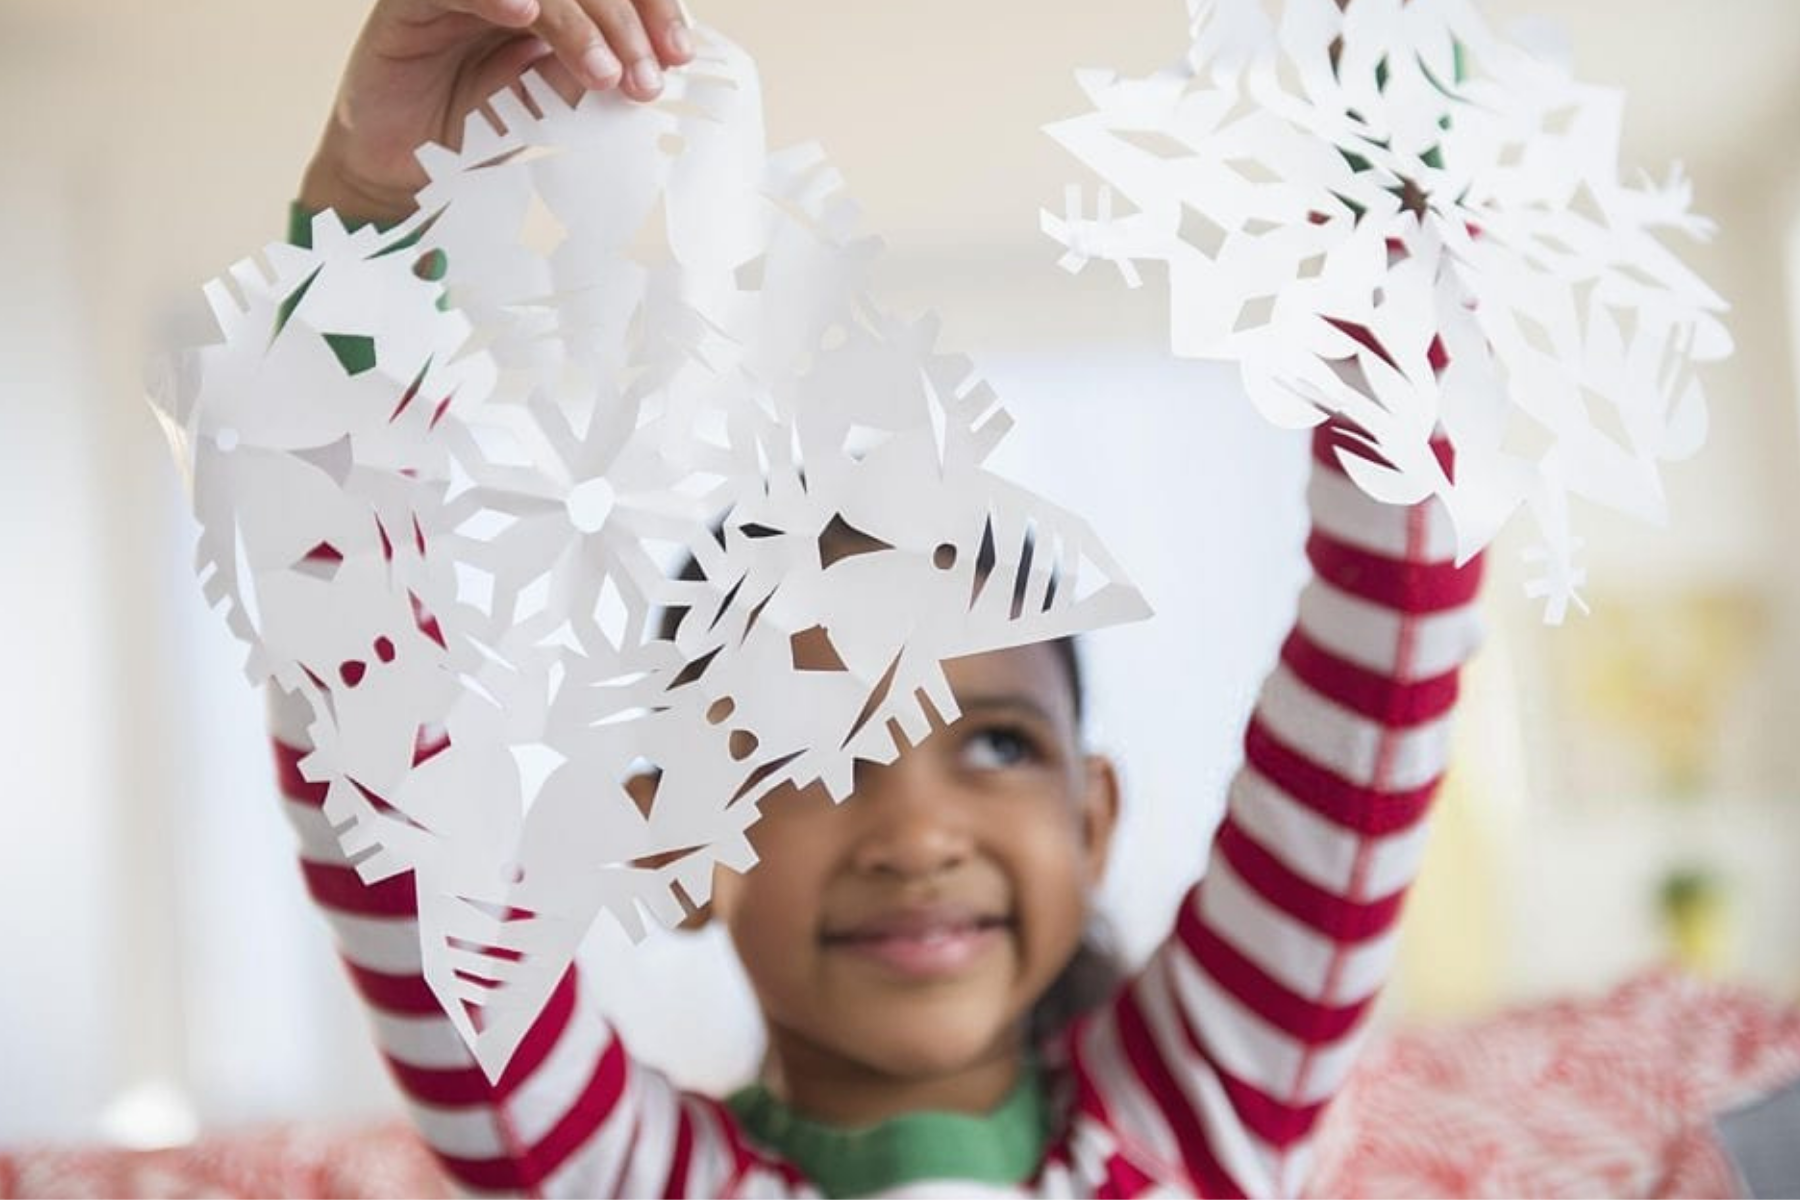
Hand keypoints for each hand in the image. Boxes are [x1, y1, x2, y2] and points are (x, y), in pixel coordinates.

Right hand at [300, 0, 693, 224]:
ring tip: (603, 74)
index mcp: (554, 6)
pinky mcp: (412, 4)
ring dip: (577, 22)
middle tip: (645, 79)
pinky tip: (526, 18)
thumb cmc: (480, 140)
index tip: (678, 55)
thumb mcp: (558, 111)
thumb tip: (656, 68)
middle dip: (625, 23)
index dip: (652, 8)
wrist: (404, 178)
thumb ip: (596, 78)